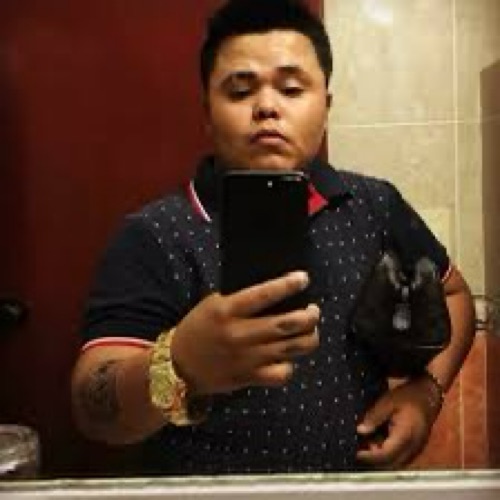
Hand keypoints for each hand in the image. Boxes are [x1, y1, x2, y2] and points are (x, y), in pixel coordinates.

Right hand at [170, 271, 319, 394]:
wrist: (178, 367)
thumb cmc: (198, 328)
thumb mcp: (213, 304)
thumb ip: (240, 299)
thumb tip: (275, 291)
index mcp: (227, 311)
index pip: (263, 295)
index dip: (287, 285)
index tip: (303, 278)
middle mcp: (240, 334)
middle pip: (288, 325)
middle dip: (309, 315)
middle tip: (313, 309)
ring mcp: (247, 358)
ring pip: (292, 348)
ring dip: (309, 337)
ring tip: (310, 329)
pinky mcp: (250, 378)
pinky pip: (282, 373)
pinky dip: (290, 364)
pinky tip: (288, 356)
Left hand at [356, 375, 441, 468]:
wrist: (429, 394)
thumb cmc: (408, 396)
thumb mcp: (387, 401)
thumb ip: (374, 417)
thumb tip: (360, 431)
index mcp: (405, 435)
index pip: (385, 454)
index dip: (369, 457)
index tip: (356, 453)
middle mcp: (412, 447)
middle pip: (391, 463)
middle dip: (374, 459)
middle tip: (359, 448)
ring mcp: (416, 448)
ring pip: (396, 462)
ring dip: (381, 456)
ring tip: (367, 443)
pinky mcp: (416, 446)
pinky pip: (401, 456)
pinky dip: (389, 453)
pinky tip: (379, 440)